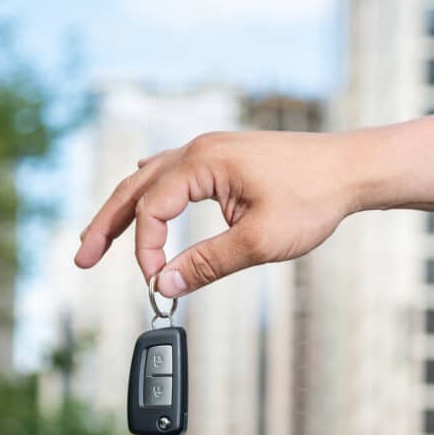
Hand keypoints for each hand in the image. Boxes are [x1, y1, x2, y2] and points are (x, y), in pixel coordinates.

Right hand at [74, 130, 361, 296]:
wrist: (352, 169)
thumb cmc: (314, 197)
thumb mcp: (258, 241)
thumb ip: (207, 264)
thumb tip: (165, 285)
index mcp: (202, 162)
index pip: (151, 210)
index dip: (146, 251)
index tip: (156, 284)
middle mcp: (199, 150)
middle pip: (135, 188)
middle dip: (106, 225)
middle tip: (82, 257)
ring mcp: (210, 152)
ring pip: (150, 181)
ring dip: (124, 211)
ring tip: (98, 238)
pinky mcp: (223, 161)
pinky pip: (171, 176)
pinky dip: (150, 197)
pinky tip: (143, 203)